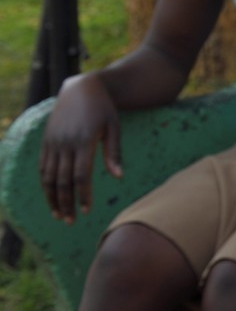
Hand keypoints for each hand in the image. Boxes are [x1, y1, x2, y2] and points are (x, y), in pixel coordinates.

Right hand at [39, 74, 122, 221]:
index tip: (87, 211)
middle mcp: (64, 143)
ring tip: (59, 215)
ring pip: (48, 176)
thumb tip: (119, 178)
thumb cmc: (104, 109)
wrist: (81, 88)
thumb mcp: (114, 127)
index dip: (82, 195)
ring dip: (52, 198)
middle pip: (61, 181)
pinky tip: (51, 197)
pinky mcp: (46, 141)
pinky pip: (42, 167)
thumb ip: (114, 153)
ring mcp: (53, 142)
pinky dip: (45, 184)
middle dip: (66, 203)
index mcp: (83, 141)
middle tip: (71, 221)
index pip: (80, 176)